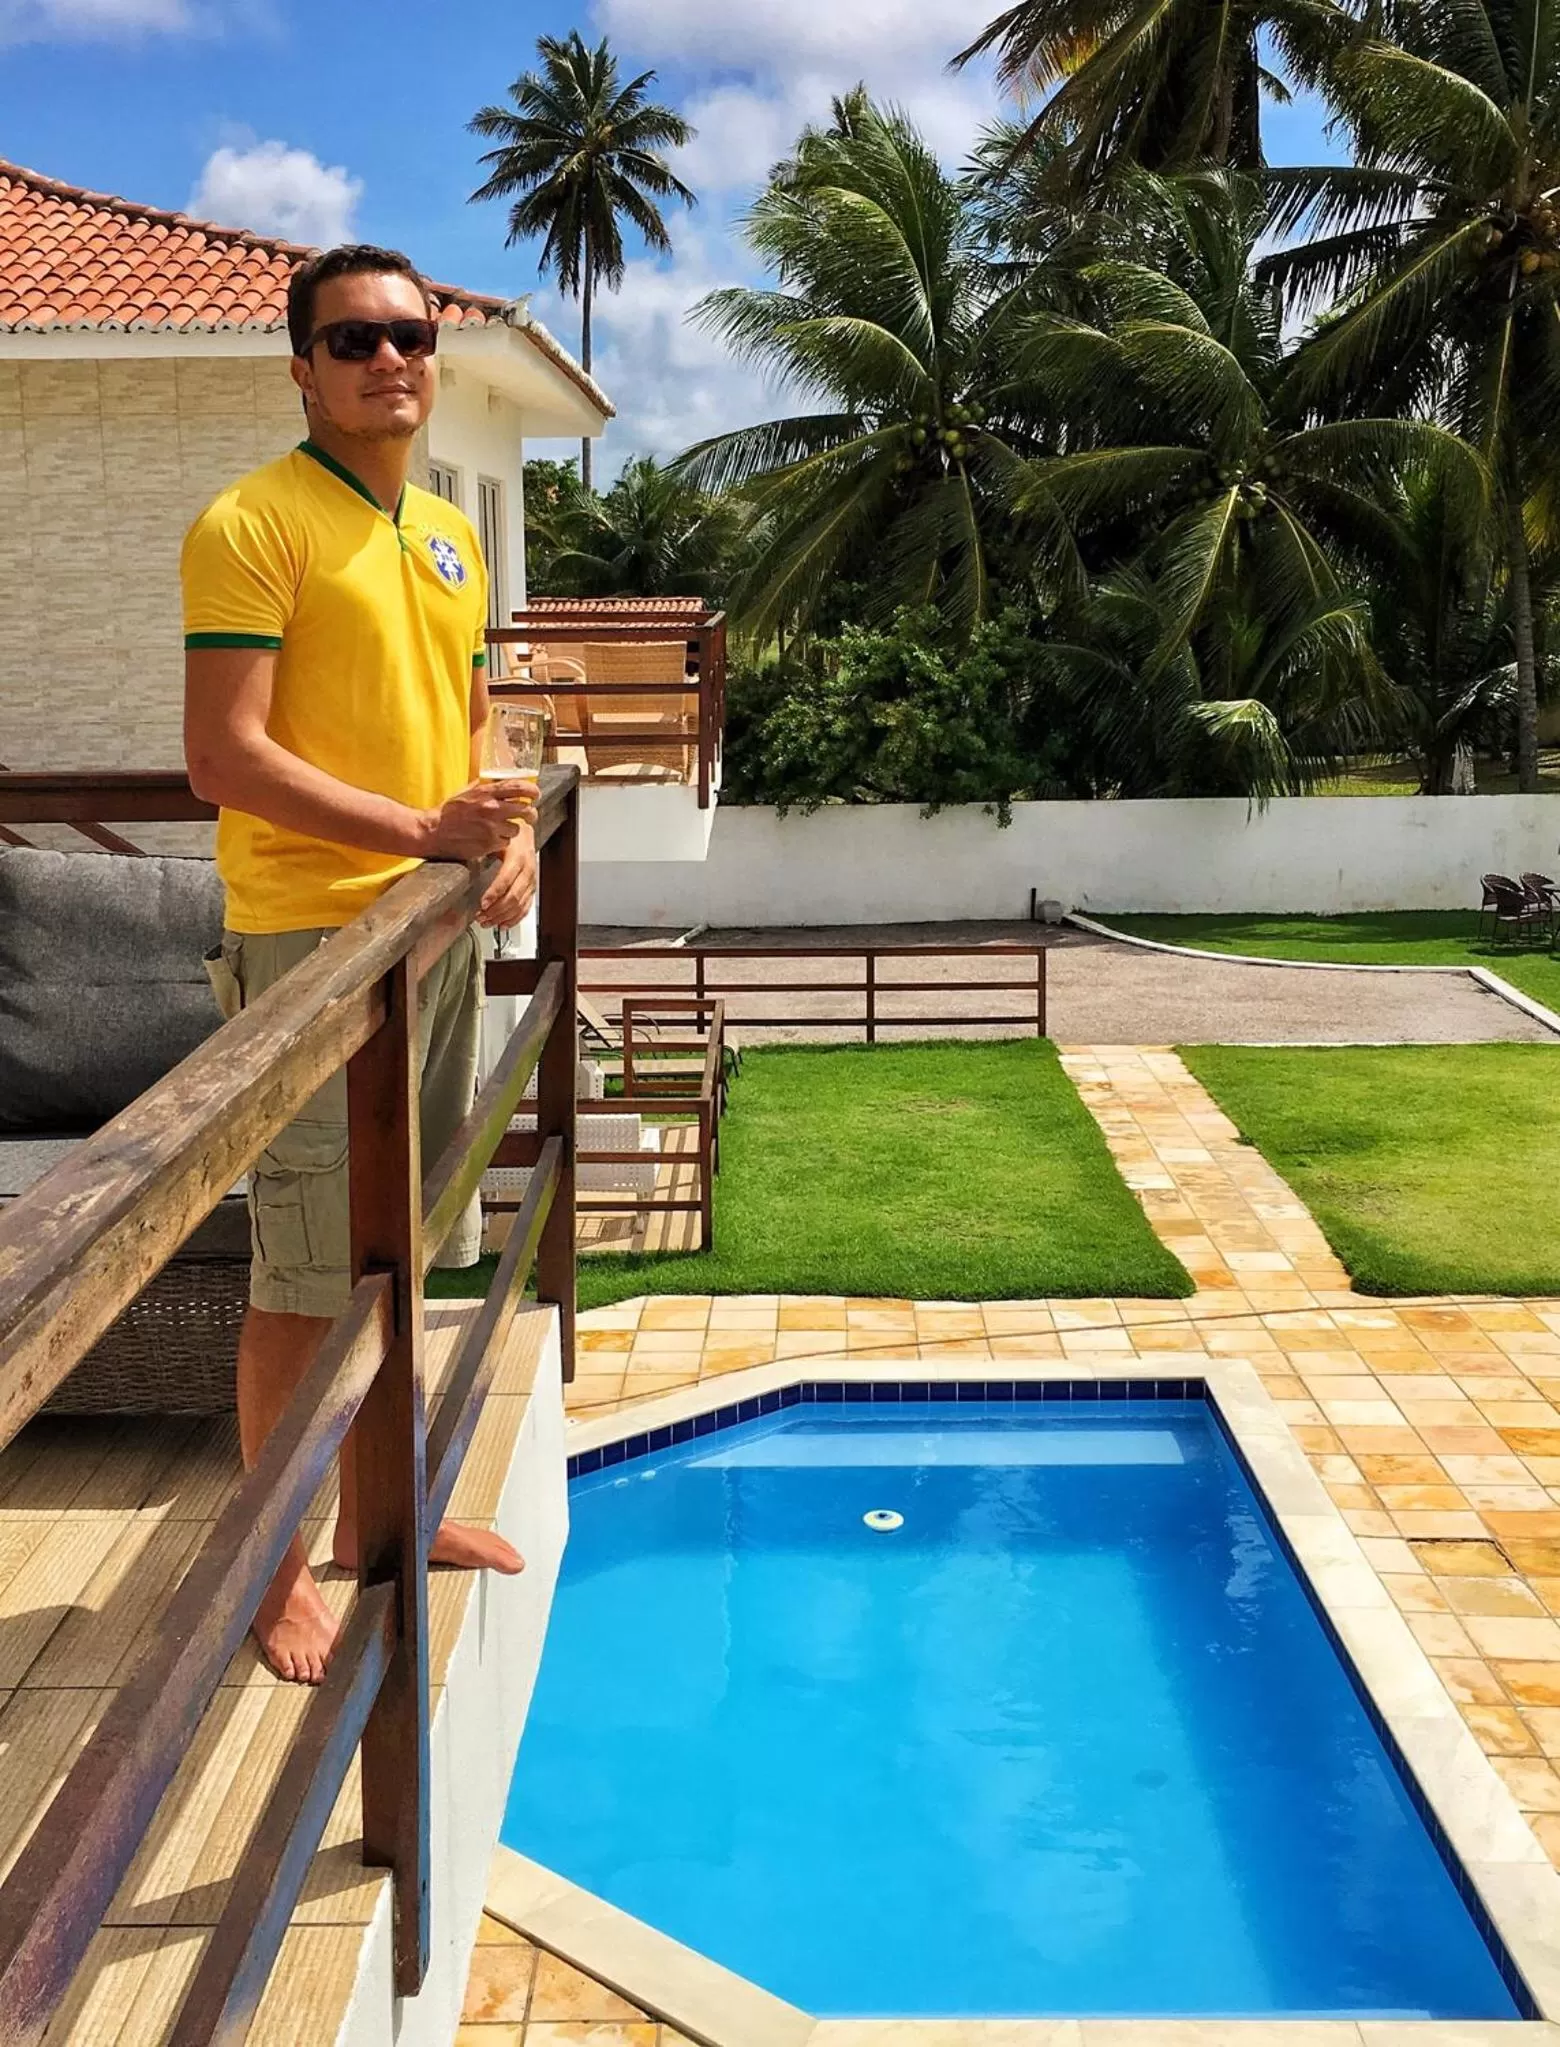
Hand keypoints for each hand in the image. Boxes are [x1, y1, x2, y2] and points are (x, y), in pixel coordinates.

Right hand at [420, 779, 537, 859]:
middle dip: (531, 814)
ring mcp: (491, 827)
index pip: (519, 787)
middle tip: (530, 816)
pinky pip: (505, 843)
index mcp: (486, 792)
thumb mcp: (466, 791)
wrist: (433, 831)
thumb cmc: (448, 811)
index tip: (536, 794)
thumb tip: (498, 780)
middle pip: (526, 810)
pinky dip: (501, 842)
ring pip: (517, 829)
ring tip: (501, 829)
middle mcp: (491, 808)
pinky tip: (491, 839)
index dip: (532, 790)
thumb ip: (483, 786)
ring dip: (512, 830)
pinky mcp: (489, 844)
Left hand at [477, 826, 536, 928]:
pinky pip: (526, 907)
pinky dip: (515, 918)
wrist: (524, 833)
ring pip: (520, 905)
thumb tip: (463, 863)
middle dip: (496, 910)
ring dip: (503, 917)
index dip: (494, 894)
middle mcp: (527, 871)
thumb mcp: (494, 839)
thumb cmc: (508, 837)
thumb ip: (481, 851)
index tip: (482, 905)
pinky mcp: (532, 888)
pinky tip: (503, 924)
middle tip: (481, 917)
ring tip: (487, 922)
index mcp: (517, 858)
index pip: (506, 880)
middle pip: (513, 897)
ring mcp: (531, 881)